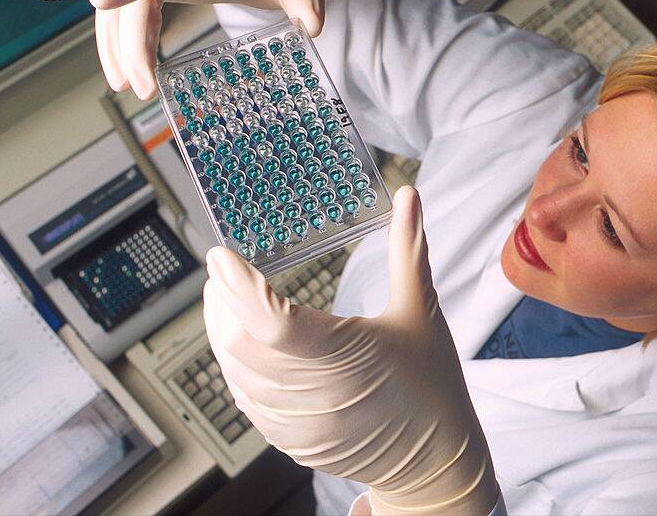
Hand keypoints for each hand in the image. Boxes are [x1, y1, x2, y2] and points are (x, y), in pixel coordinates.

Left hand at [203, 187, 499, 515]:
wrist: (436, 459)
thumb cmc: (432, 383)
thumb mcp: (422, 310)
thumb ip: (408, 249)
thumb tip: (408, 197)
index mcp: (348, 356)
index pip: (273, 323)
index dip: (238, 287)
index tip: (220, 255)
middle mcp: (316, 395)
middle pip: (239, 344)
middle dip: (221, 303)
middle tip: (221, 271)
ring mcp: (299, 424)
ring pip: (234, 372)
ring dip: (223, 333)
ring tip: (227, 300)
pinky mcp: (290, 441)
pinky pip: (245, 398)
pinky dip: (236, 366)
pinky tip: (243, 343)